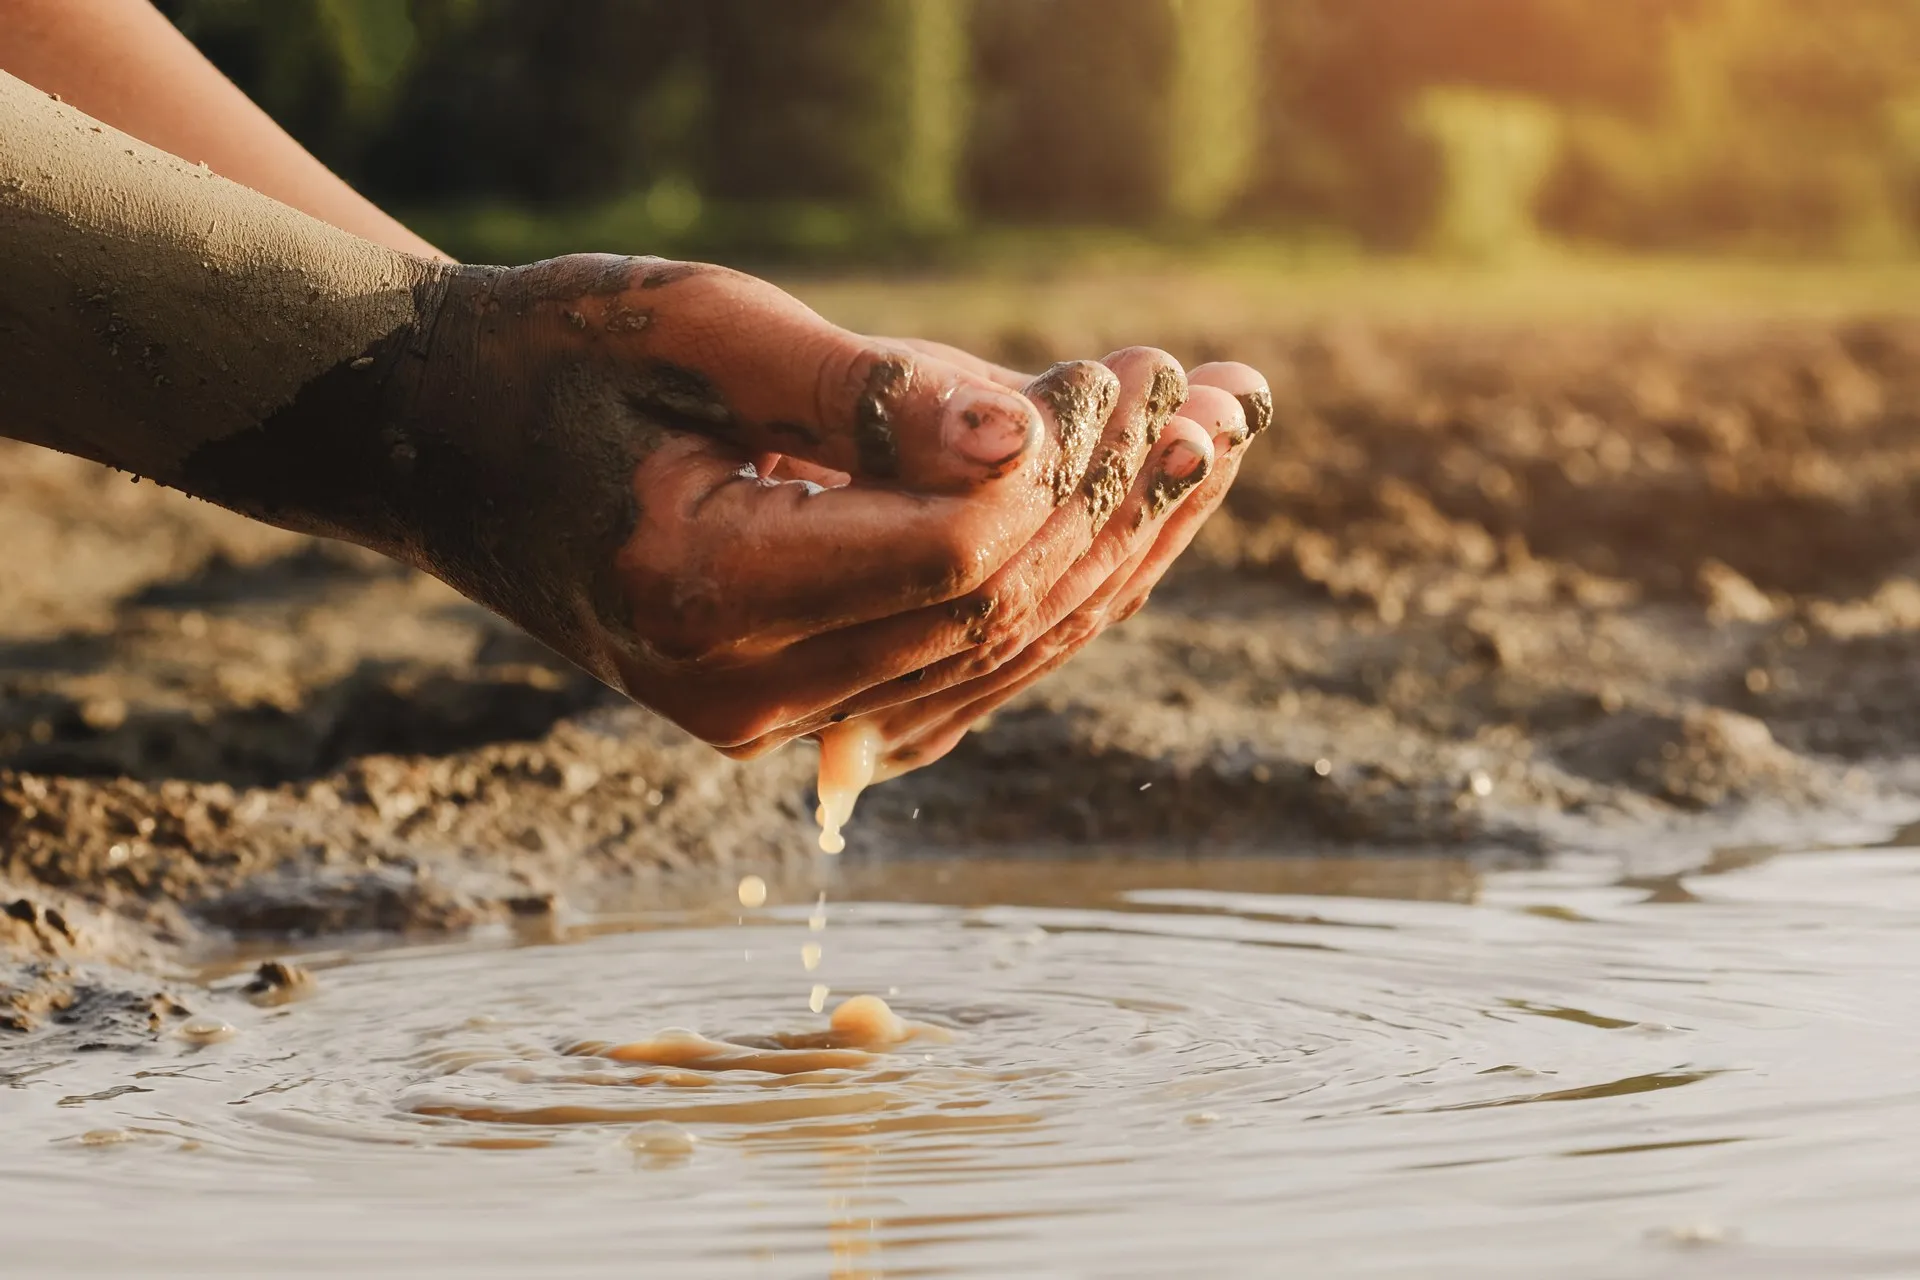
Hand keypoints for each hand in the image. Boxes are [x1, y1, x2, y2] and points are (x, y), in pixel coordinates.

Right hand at [361, 254, 1259, 756]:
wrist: (447, 441)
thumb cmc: (562, 355)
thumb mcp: (698, 328)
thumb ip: (863, 390)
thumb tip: (1024, 440)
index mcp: (694, 592)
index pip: (949, 560)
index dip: (1061, 470)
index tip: (1137, 371)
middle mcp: (736, 691)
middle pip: (993, 614)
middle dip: (1124, 503)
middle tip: (1225, 393)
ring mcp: (769, 718)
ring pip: (998, 653)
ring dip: (1121, 548)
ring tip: (1221, 436)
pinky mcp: (799, 708)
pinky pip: (965, 666)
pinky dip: (1057, 586)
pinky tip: (1138, 514)